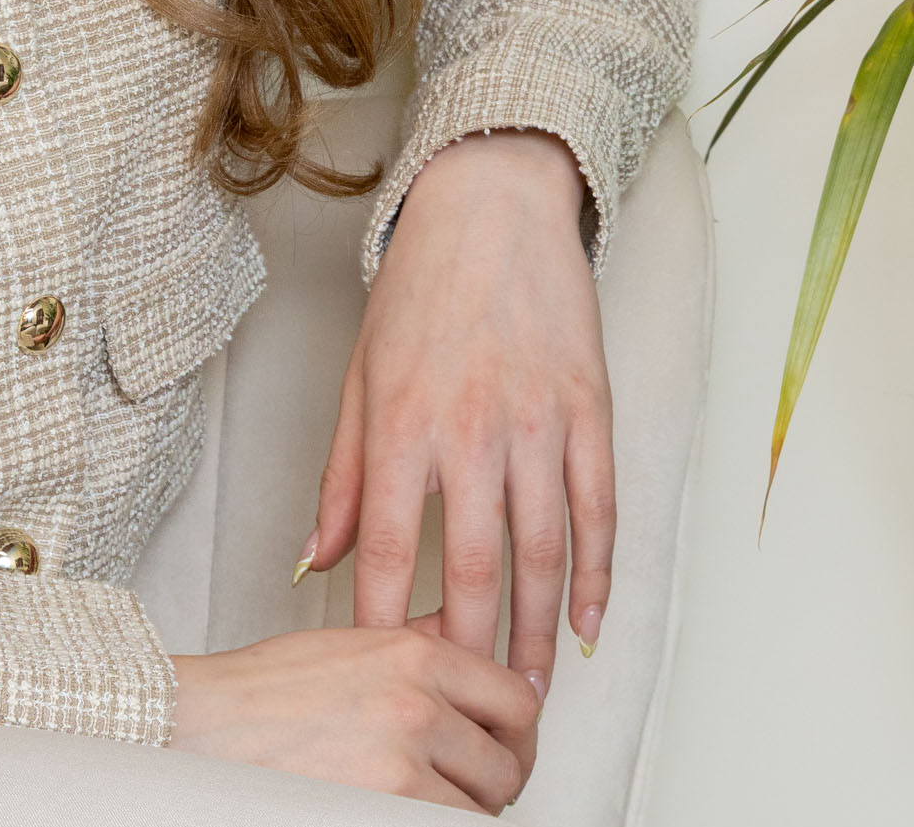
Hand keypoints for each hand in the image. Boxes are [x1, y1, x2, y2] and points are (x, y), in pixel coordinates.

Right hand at [168, 621, 539, 811]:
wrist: (202, 727)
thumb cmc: (264, 692)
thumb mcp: (352, 647)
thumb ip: (419, 653)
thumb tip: (476, 669)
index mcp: (413, 655)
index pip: (519, 701)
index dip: (516, 732)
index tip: (505, 744)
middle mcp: (417, 707)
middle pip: (508, 767)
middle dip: (490, 784)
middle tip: (462, 786)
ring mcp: (402, 769)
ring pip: (478, 814)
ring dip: (458, 813)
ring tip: (419, 797)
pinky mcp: (385, 813)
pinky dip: (428, 819)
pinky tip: (398, 804)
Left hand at [307, 129, 613, 693]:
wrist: (490, 206)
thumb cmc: (417, 288)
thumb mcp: (360, 374)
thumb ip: (342, 474)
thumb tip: (315, 557)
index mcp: (403, 420)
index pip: (388, 548)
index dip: (384, 619)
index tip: (383, 668)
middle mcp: (470, 427)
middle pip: (475, 570)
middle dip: (471, 651)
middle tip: (471, 707)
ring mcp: (536, 419)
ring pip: (544, 554)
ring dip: (537, 632)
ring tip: (528, 690)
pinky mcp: (588, 409)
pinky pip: (599, 510)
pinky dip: (597, 575)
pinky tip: (584, 623)